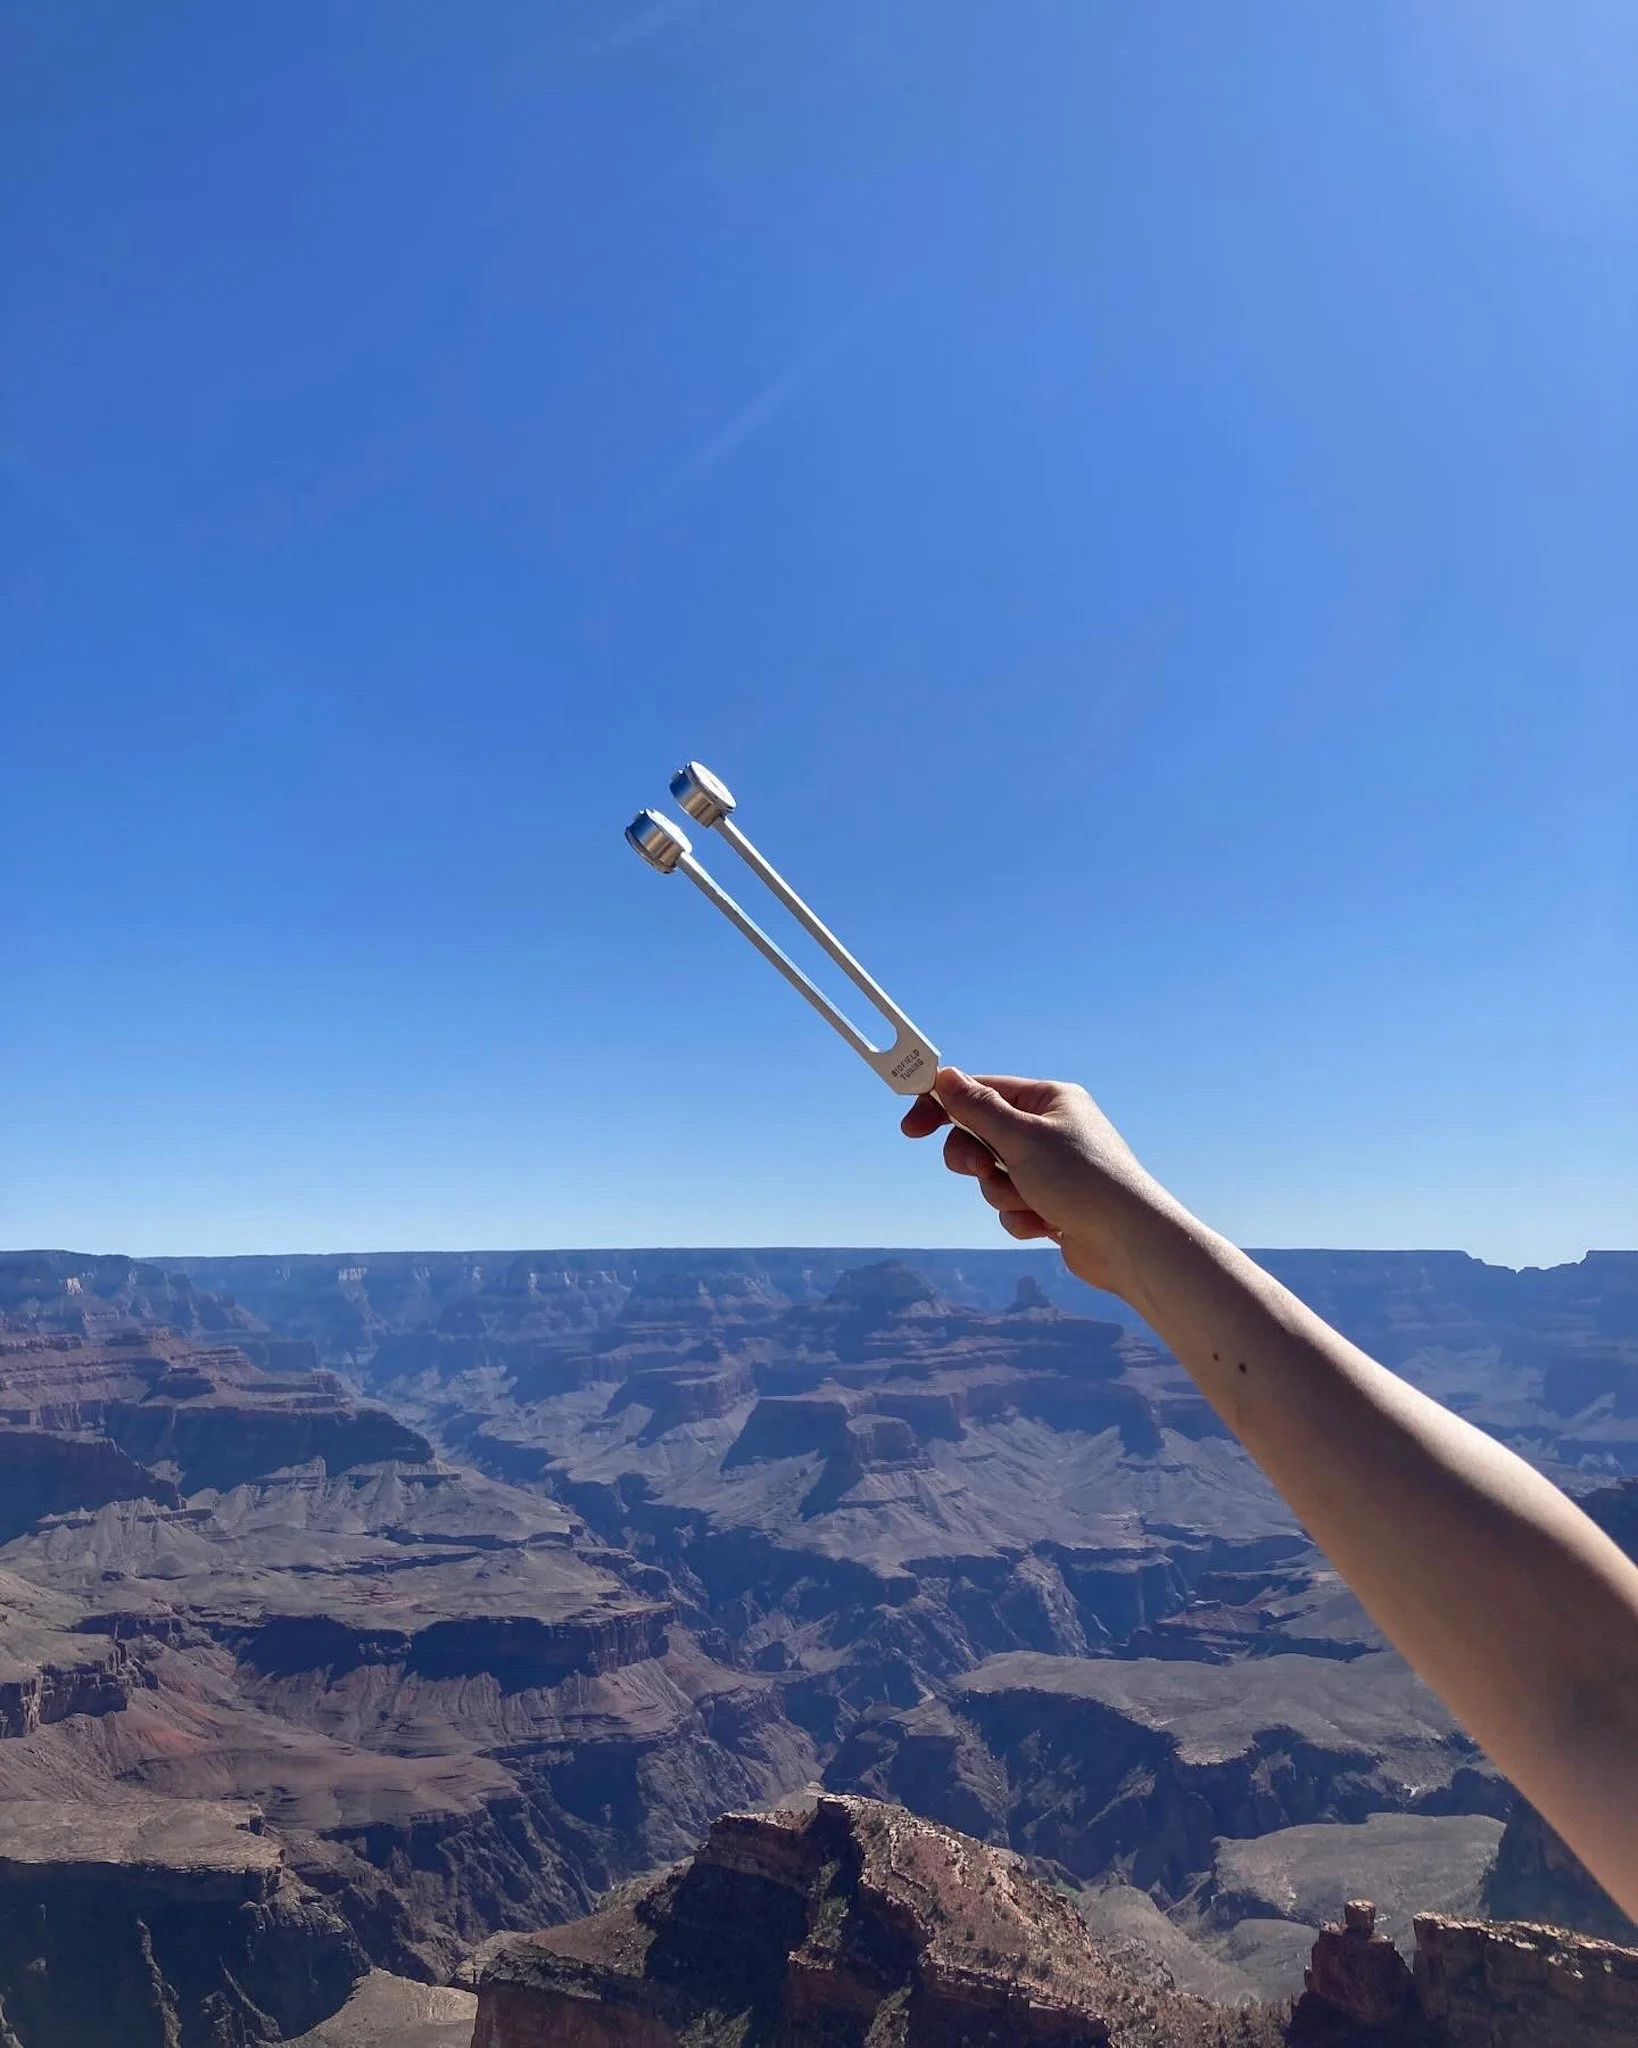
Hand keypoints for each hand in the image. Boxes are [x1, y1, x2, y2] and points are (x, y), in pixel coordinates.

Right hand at [900, 1069, 1171, 1298]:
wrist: (1130, 1244)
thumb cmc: (1084, 1180)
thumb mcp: (1022, 1138)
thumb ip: (978, 1109)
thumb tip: (944, 1075)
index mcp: (1050, 1100)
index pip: (983, 1092)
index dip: (944, 1107)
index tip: (911, 1126)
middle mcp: (1052, 1130)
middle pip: (982, 1136)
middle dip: (976, 1159)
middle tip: (978, 1169)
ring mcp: (1053, 1169)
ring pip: (993, 1177)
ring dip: (1002, 1194)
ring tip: (1031, 1201)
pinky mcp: (1053, 1204)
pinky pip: (1012, 1206)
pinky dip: (1020, 1217)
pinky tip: (1047, 1225)